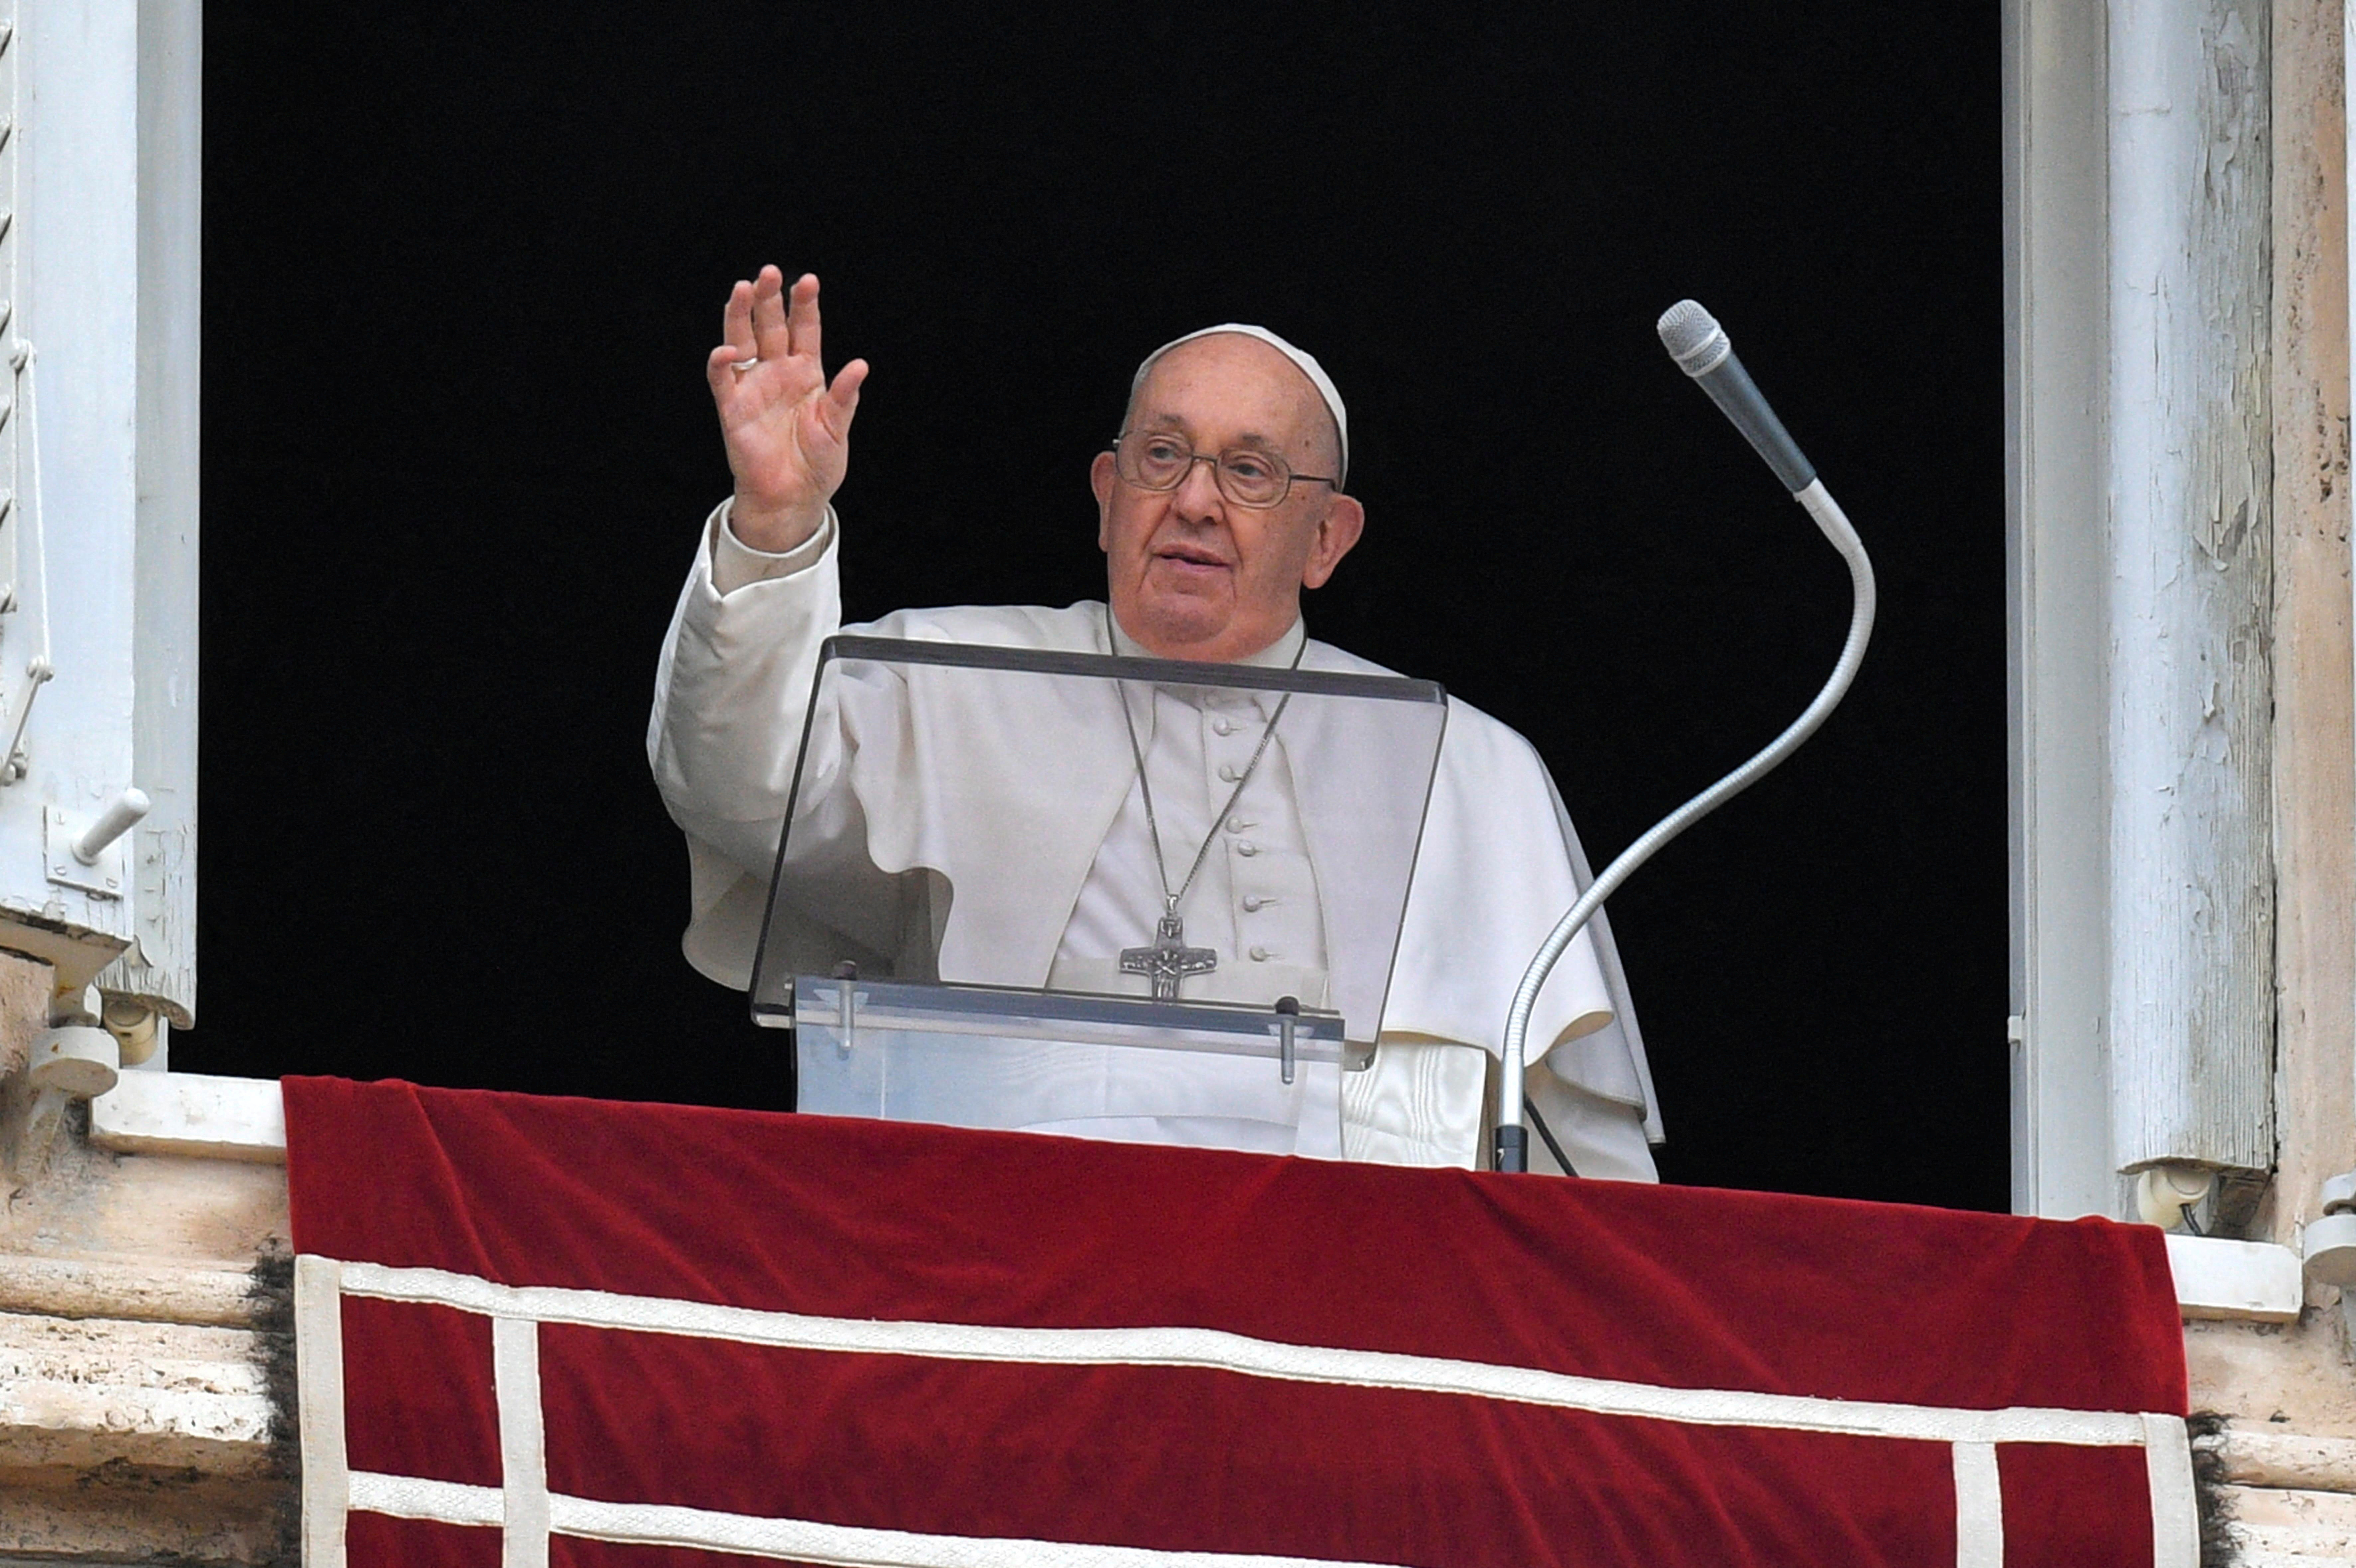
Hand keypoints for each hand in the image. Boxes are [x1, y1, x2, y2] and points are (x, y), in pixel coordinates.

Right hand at [705, 267, 869, 551]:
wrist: (795, 496)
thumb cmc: (819, 462)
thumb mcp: (838, 428)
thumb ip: (845, 397)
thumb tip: (860, 365)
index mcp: (807, 372)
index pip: (805, 329)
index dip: (805, 305)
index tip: (808, 281)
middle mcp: (778, 371)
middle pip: (772, 326)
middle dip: (770, 299)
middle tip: (769, 272)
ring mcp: (754, 385)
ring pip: (743, 340)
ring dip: (741, 315)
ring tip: (743, 288)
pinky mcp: (733, 406)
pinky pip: (723, 378)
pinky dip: (722, 363)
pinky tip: (728, 349)